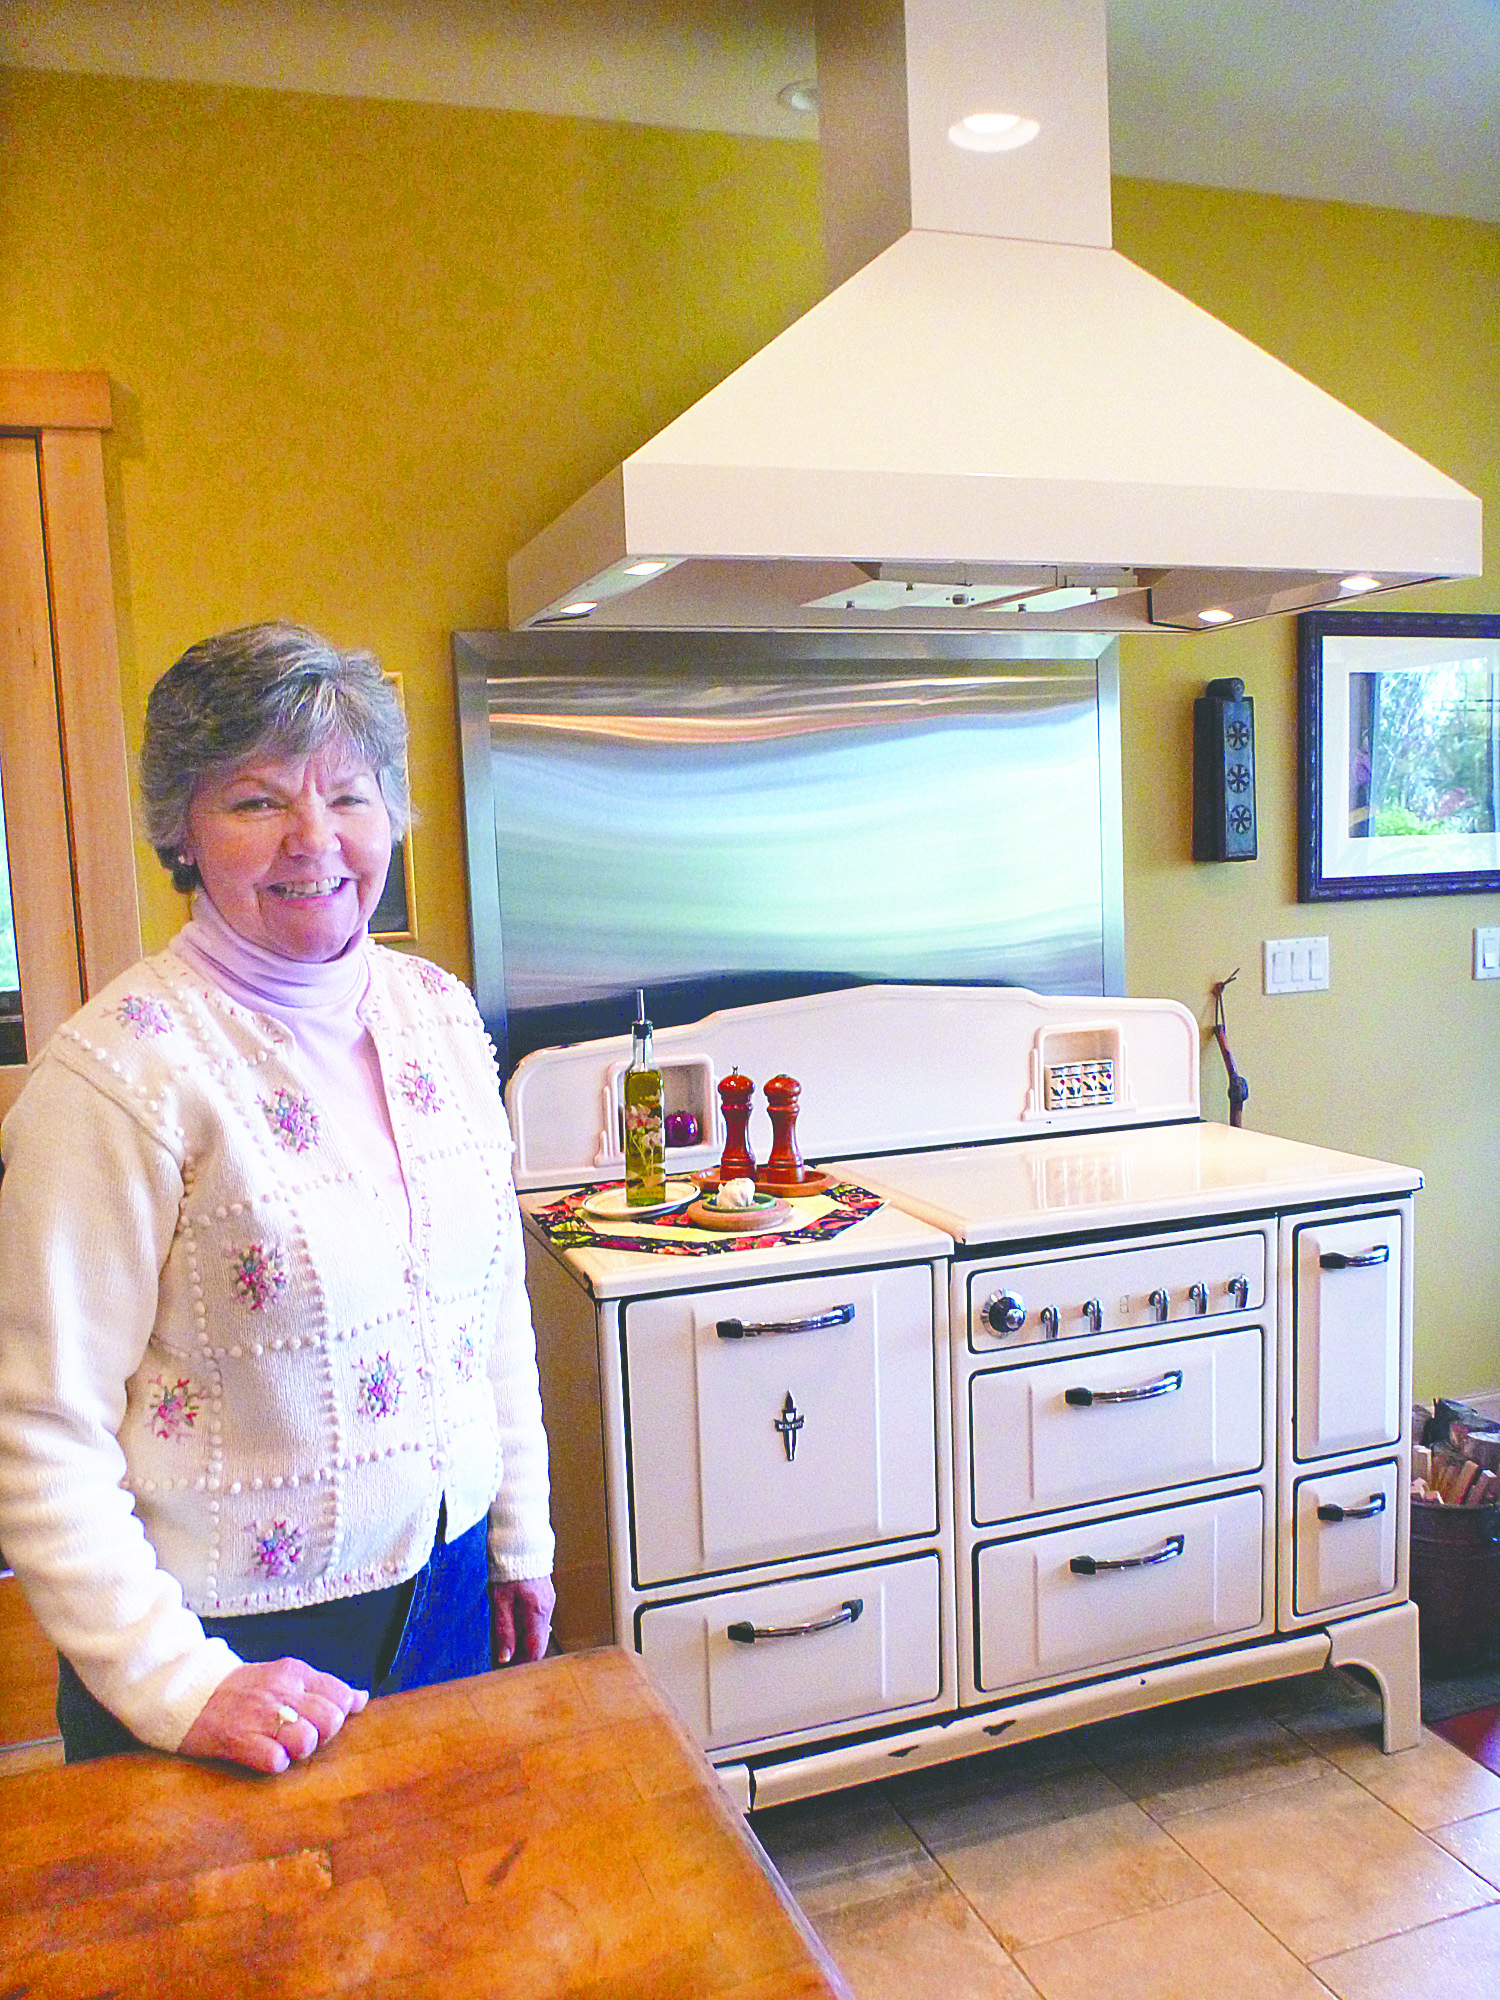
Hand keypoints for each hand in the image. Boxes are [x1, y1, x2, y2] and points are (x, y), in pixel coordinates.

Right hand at [178, 1658, 367, 1773]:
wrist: (189, 1693)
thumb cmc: (243, 1689)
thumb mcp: (284, 1677)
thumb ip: (323, 1687)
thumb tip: (361, 1699)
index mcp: (295, 1672)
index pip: (340, 1694)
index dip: (338, 1713)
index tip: (319, 1719)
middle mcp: (281, 1690)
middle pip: (330, 1720)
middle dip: (322, 1735)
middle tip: (298, 1735)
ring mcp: (260, 1715)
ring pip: (307, 1741)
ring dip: (299, 1750)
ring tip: (280, 1745)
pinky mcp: (238, 1740)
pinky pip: (275, 1760)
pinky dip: (275, 1763)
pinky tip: (263, 1755)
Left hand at [490, 1575, 555, 1664]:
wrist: (519, 1540)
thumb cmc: (506, 1568)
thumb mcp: (499, 1601)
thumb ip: (504, 1630)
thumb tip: (505, 1657)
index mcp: (536, 1612)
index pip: (534, 1650)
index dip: (521, 1664)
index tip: (505, 1670)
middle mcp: (546, 1608)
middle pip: (539, 1643)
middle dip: (522, 1655)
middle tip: (503, 1661)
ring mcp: (548, 1601)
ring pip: (539, 1632)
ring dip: (524, 1641)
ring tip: (504, 1643)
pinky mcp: (545, 1595)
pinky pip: (538, 1619)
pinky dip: (527, 1627)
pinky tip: (512, 1625)